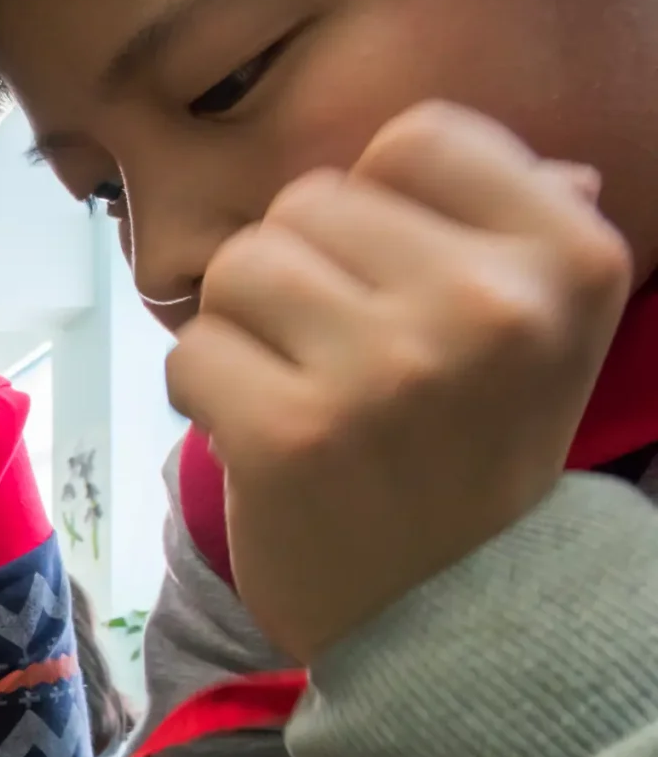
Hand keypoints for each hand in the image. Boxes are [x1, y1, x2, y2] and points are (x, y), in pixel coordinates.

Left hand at [168, 101, 635, 661]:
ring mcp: (385, 370)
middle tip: (334, 354)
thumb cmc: (474, 455)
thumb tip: (548, 164)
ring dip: (243, 329)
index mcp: (566, 256)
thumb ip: (528, 239)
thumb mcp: (547, 338)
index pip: (418, 138)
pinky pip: (190, 351)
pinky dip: (204, 392)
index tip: (388, 274)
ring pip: (239, 267)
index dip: (377, 203)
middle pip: (308, 202)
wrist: (449, 618)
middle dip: (299, 274)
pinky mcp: (290, 434)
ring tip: (294, 387)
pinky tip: (258, 434)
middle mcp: (486, 304)